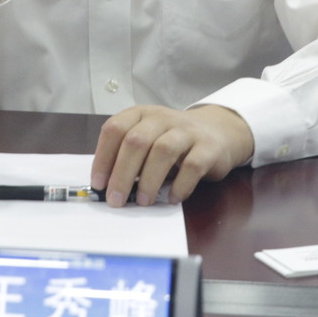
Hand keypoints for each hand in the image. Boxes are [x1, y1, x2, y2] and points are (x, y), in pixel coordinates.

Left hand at [90, 104, 254, 206]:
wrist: (218, 131)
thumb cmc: (174, 142)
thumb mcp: (149, 141)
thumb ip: (130, 157)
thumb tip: (108, 188)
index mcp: (141, 115)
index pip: (115, 129)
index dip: (103, 157)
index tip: (99, 184)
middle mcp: (162, 118)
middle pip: (136, 141)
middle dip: (122, 174)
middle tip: (116, 200)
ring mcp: (187, 131)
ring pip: (163, 150)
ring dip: (149, 180)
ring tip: (143, 201)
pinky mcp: (208, 147)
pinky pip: (192, 166)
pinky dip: (180, 185)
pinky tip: (172, 198)